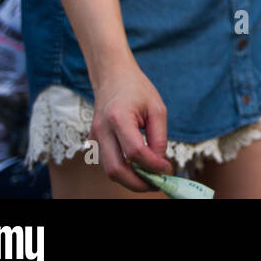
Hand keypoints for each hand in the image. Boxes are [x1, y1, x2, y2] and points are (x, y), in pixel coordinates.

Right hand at [88, 58, 172, 191]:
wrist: (112, 77)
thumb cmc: (137, 89)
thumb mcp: (157, 108)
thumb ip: (159, 137)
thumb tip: (159, 163)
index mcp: (118, 118)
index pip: (135, 152)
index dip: (152, 165)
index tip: (167, 169)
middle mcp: (101, 130)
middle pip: (116, 169)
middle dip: (138, 183)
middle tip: (157, 184)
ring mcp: (94, 137)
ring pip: (109, 171)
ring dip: (130, 180)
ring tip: (150, 178)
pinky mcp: (93, 142)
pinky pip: (107, 163)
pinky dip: (123, 171)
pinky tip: (139, 169)